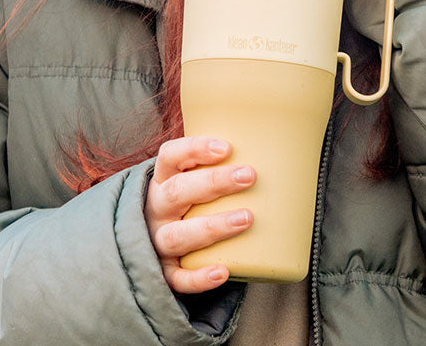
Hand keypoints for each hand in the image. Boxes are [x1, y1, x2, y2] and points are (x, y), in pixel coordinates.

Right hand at [144, 136, 255, 292]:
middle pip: (178, 192)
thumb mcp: (192, 179)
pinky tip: (223, 271)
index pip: (170, 156)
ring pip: (178, 235)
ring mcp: (156, 240)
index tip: (226, 148)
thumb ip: (220, 167)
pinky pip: (177, 278)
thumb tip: (273, 151)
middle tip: (249, 176)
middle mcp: (156, 208)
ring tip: (246, 218)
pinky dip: (198, 277)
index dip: (195, 149)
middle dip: (214, 183)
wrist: (153, 243)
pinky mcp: (163, 271)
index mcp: (163, 179)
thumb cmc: (188, 202)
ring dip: (213, 226)